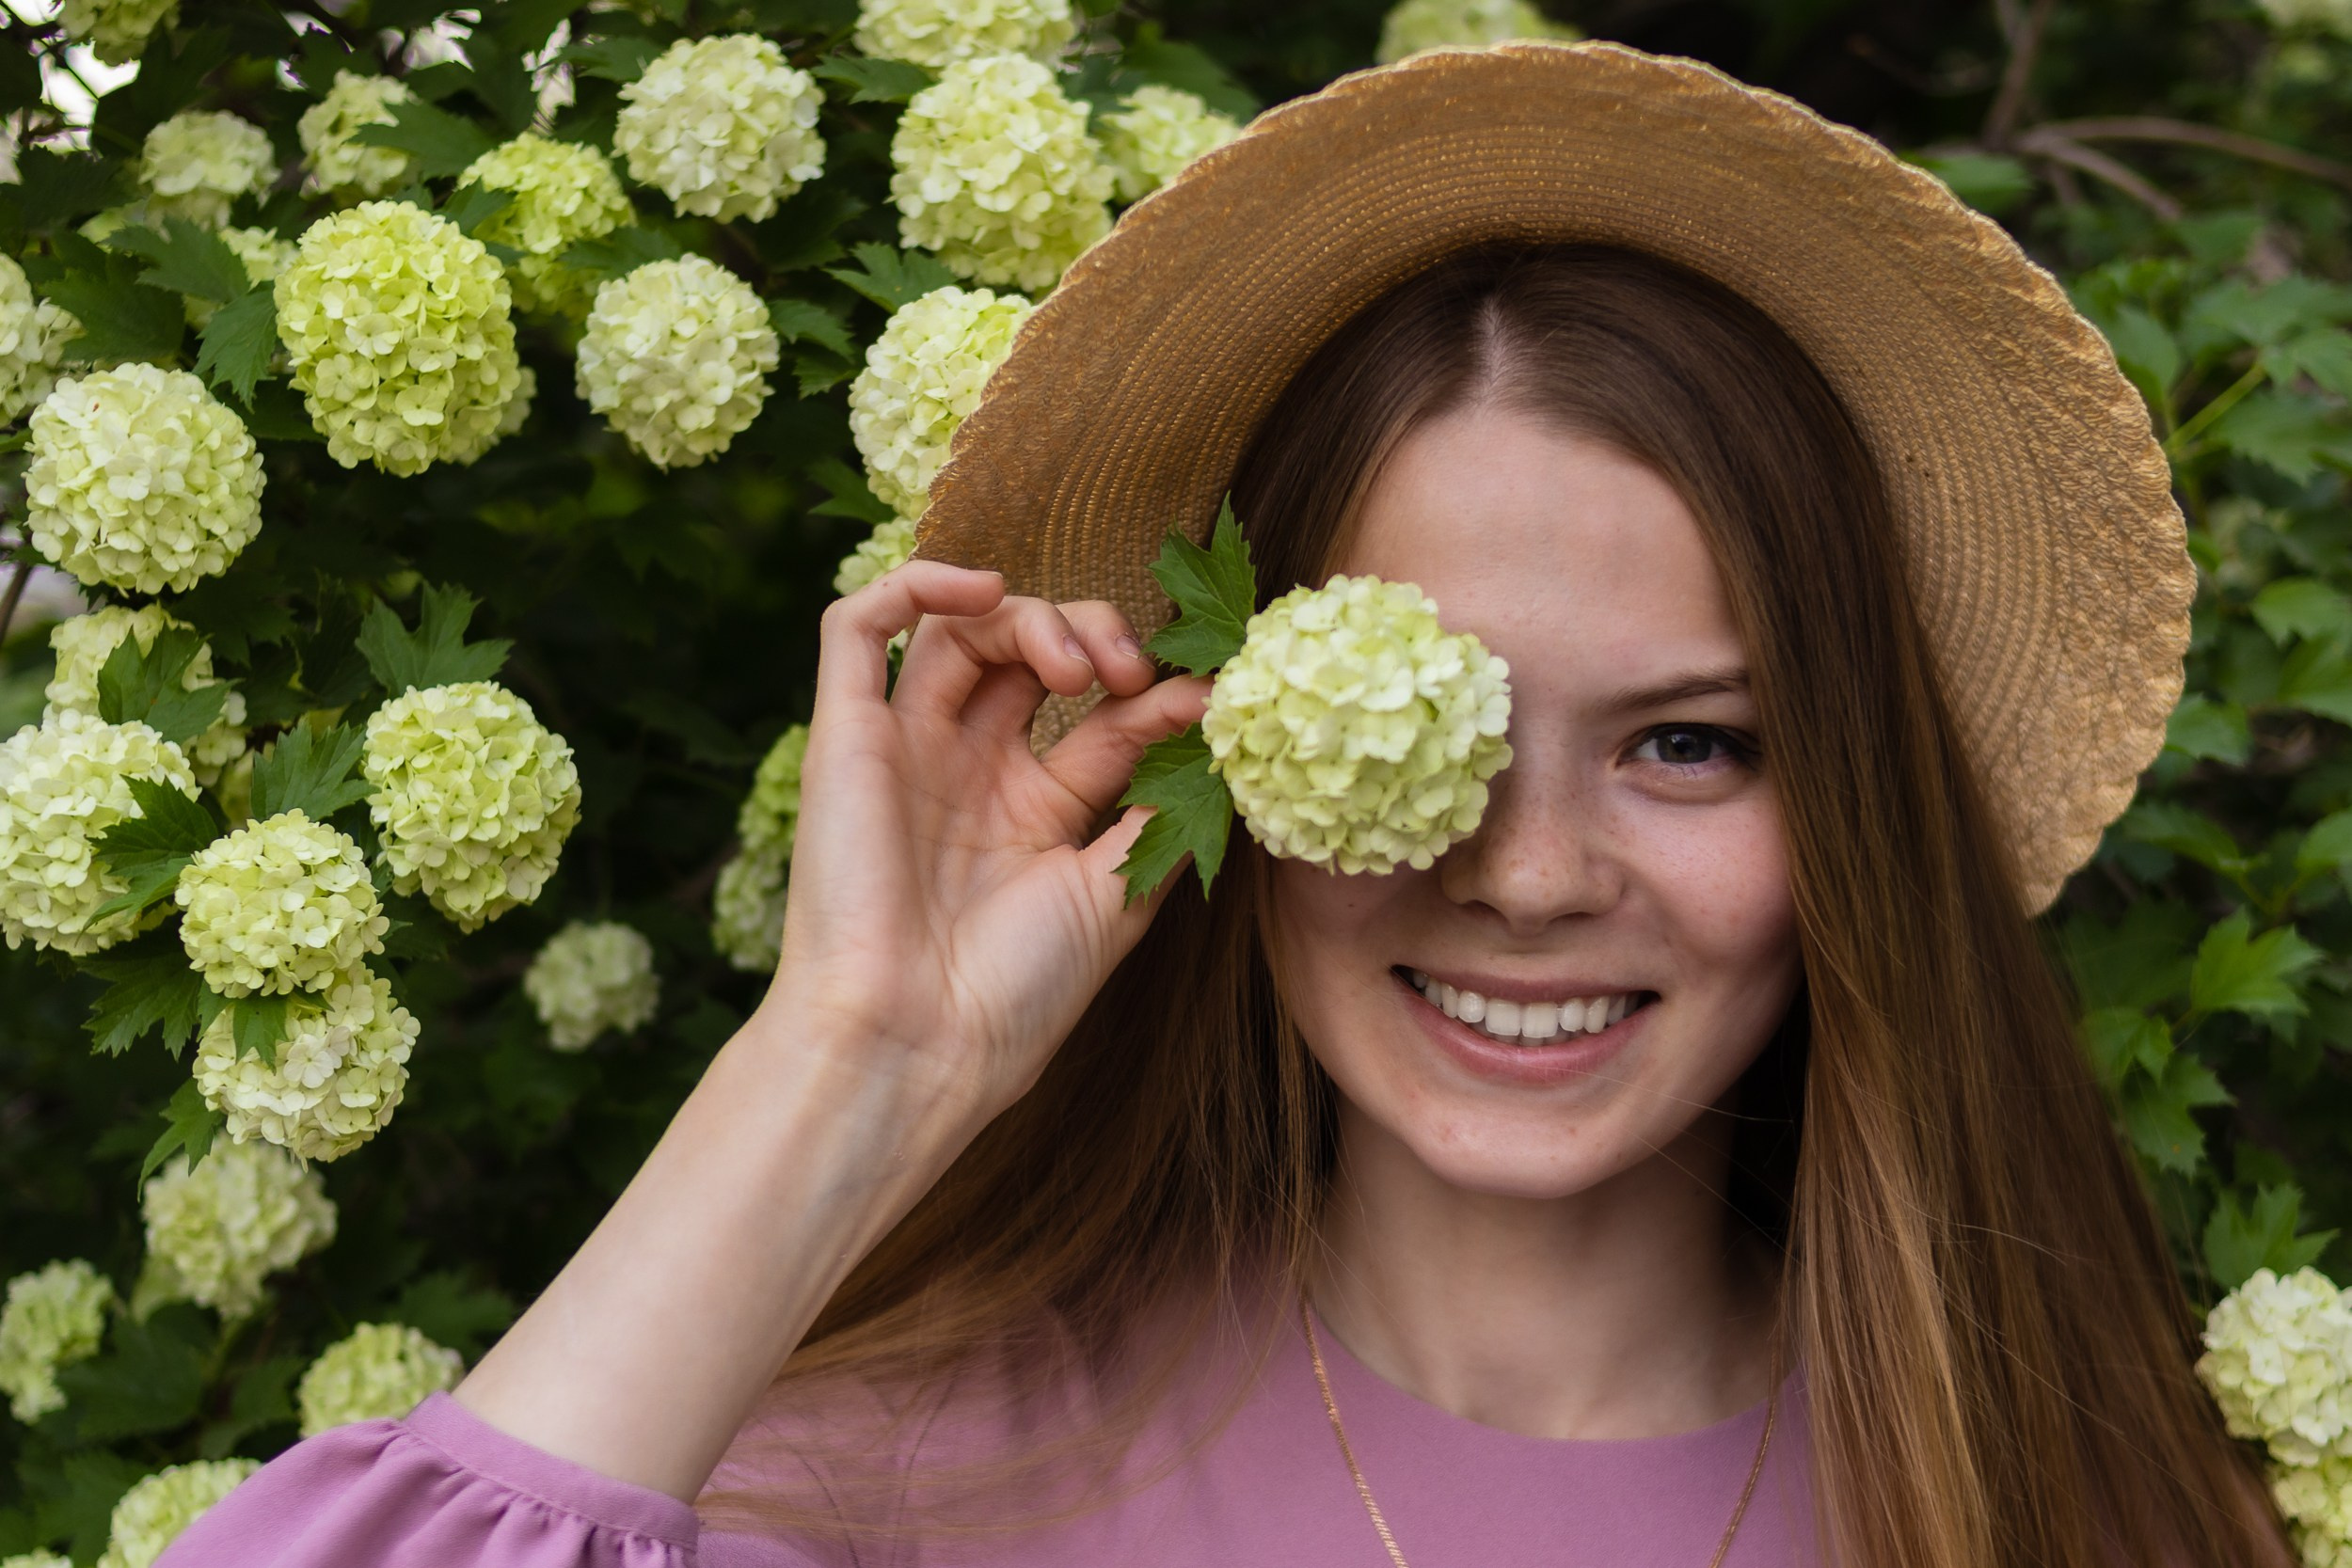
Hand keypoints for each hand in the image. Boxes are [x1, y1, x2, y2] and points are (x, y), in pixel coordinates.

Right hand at [761, 560, 1207, 1130]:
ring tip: (1075, 664)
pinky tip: (983, 590)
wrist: (913, 1045)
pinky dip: (916, 583)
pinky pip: (855, 625)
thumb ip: (1157, 818)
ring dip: (1030, 615)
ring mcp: (903, 748)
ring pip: (960, 628)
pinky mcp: (842, 734)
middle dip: (1093, 635)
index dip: (1156, 694)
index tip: (1206, 696)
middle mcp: (966, 771)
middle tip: (1128, 671)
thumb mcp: (1113, 897)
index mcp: (1030, 813)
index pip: (1101, 719)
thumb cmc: (1013, 993)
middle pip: (1030, 655)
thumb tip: (1213, 744)